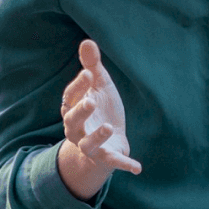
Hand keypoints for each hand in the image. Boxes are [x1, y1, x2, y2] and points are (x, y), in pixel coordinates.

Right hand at [60, 39, 140, 177]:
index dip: (78, 86)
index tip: (88, 74)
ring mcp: (91, 144)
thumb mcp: (99, 85)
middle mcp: (78, 128)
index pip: (71, 97)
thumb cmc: (101, 107)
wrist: (108, 137)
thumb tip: (86, 40)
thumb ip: (92, 66)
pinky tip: (137, 167)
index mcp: (74, 108)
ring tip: (108, 126)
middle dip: (80, 112)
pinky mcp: (107, 156)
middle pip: (72, 122)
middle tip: (90, 101)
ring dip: (97, 136)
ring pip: (88, 143)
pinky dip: (124, 164)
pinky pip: (113, 162)